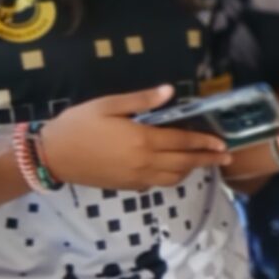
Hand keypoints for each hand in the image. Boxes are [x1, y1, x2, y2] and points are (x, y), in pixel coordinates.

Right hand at [36, 87, 230, 189]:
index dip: (205, 142)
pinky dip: (171, 178)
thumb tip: (170, 92)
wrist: (52, 156)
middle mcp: (144, 162)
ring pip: (173, 177)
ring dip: (191, 170)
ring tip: (202, 162)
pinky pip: (157, 184)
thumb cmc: (78, 125)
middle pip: (184, 163)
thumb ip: (141, 100)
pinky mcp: (127, 186)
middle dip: (207, 159)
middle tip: (226, 158)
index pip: (182, 141)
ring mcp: (136, 177)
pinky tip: (174, 171)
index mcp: (142, 139)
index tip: (222, 143)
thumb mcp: (108, 105)